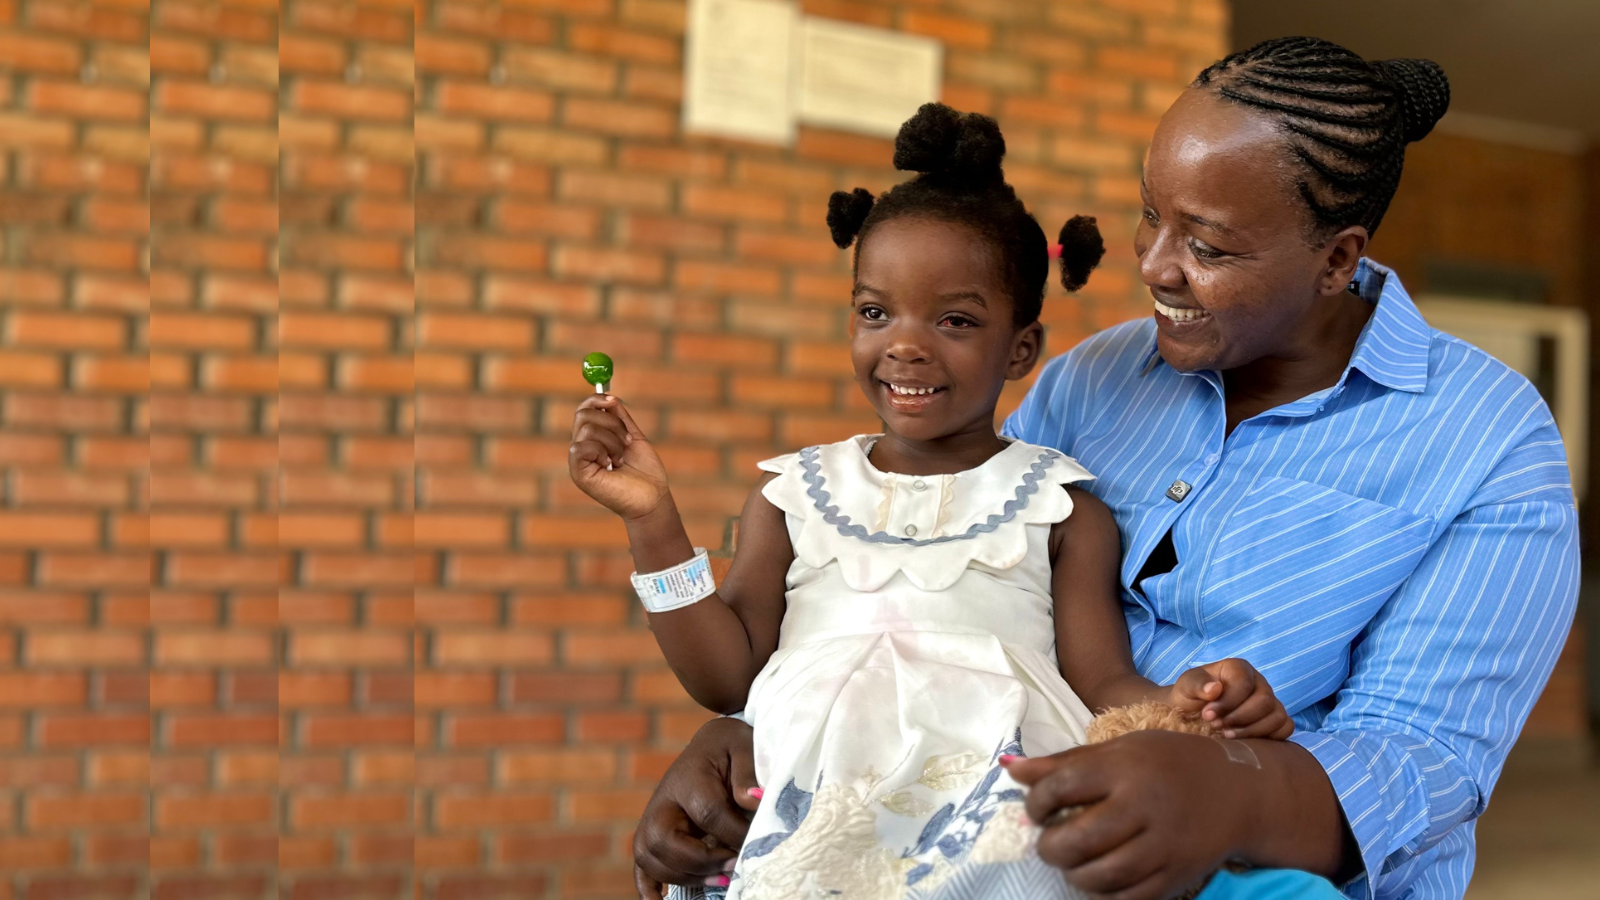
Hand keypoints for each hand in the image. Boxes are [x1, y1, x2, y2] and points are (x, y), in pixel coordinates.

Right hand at [569, 394, 670, 520]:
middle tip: (627, 439)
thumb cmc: (645, 472)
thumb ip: (620, 417)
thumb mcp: (633, 437)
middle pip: (582, 414)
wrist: (653, 497)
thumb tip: (610, 396)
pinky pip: (580, 447)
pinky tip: (611, 465)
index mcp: (593, 440)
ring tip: (622, 458)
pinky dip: (601, 450)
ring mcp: (578, 461)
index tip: (614, 400)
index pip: (583, 410)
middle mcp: (582, 449)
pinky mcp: (578, 473)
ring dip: (613, 440)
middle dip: (611, 423)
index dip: (596, 400)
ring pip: (586, 429)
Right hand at [633, 717, 761, 898]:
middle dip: (700, 860)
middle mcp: (663, 801)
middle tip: (733, 865)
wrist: (711, 745)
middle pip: (665, 840)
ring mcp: (652, 820)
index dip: (734, 833)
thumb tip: (753, 799)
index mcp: (689, 777)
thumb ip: (748, 772)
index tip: (755, 842)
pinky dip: (647, 889)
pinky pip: (641, 867)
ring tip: (720, 879)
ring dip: (684, 875)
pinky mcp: (651, 835)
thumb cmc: (731, 748)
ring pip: (650, 857)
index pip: (709, 813)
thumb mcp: (744, 747)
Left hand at [1004, 730, 1248, 899]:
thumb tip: (1009, 768)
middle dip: (1049, 847)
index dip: (1035, 802)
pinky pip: (1129, 898)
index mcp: (1124, 767)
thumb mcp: (1120, 750)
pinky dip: (1103, 895)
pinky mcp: (1177, 875)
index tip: (1035, 809)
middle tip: (1048, 843)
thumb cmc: (1168, 763)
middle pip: (1077, 839)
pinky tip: (1098, 879)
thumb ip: (1065, 762)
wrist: (1239, 790)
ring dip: (1073, 874)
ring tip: (1071, 862)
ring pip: (1100, 875)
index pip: (1061, 787)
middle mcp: (1143, 805)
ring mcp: (1163, 844)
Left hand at [1168, 657, 1292, 739]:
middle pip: (1264, 701)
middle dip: (1239, 718)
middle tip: (1217, 727)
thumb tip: (1214, 689)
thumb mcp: (1186, 687)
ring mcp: (1269, 702)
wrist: (1190, 715)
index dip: (1227, 702)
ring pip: (1277, 716)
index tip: (1208, 715)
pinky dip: (1270, 737)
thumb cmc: (1190, 697)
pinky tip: (1247, 741)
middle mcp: (1258, 683)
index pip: (1244, 683)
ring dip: (1252, 730)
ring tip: (1227, 736)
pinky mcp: (1273, 720)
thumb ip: (1197, 684)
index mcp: (1238, 669)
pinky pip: (1285, 728)